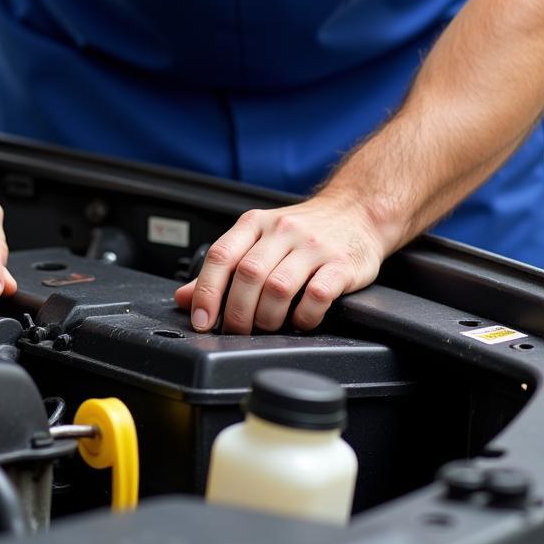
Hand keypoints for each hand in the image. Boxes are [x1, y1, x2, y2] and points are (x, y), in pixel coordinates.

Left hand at [173, 195, 386, 333]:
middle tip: (237, 330)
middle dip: (237, 312)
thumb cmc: (302, 232)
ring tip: (267, 328)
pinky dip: (304, 317)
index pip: (221, 256)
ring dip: (267, 318)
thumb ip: (223, 269)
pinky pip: (318, 296)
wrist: (357, 212)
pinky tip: (300, 321)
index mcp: (255, 223)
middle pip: (248, 275)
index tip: (201, 319)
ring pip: (279, 287)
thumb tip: (185, 297)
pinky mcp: (342, 264)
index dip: (206, 291)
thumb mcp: (258, 239)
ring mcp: (313, 246)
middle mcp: (283, 230)